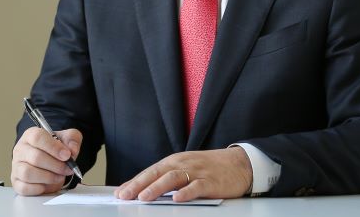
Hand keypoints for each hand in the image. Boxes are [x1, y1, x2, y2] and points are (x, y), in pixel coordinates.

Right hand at [10, 127, 81, 195]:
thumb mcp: (66, 138)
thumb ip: (72, 139)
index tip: (67, 155)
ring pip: (28, 173)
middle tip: (68, 169)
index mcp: (30, 135)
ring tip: (59, 176)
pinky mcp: (16, 182)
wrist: (49, 161)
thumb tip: (72, 150)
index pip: (37, 137)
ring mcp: (16, 166)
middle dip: (56, 165)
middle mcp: (20, 150)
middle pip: (35, 157)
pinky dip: (38, 188)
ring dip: (48, 177)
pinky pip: (24, 187)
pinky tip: (47, 184)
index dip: (54, 147)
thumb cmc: (54, 149)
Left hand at [114, 146, 252, 201]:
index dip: (134, 182)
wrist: (239, 163)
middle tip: (126, 196)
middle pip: (158, 173)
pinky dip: (186, 192)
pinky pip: (197, 186)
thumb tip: (144, 190)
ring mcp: (197, 172)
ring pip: (173, 178)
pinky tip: (177, 198)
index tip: (120, 193)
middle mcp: (183, 164)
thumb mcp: (186, 168)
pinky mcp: (211, 181)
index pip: (151, 171)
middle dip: (140, 185)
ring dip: (157, 188)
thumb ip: (167, 178)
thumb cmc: (210, 168)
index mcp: (175, 161)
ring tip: (144, 198)